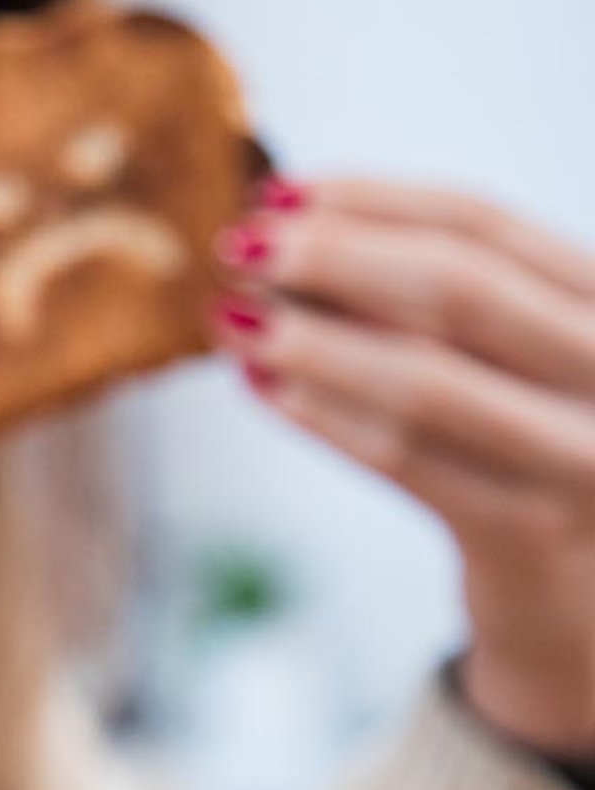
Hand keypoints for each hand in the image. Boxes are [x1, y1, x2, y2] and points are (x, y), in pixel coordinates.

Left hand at [213, 177, 594, 754]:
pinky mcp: (532, 533)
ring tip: (231, 318)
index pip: (484, 222)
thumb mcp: (513, 353)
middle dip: (333, 258)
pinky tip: (262, 386)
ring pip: (425, 379)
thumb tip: (287, 224)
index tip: (279, 191)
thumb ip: (436, 295)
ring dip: (311, 339)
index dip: (371, 200)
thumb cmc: (525, 446)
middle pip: (458, 288)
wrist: (585, 599)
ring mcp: (585, 456)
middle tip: (239, 247)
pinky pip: (406, 462)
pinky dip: (323, 418)